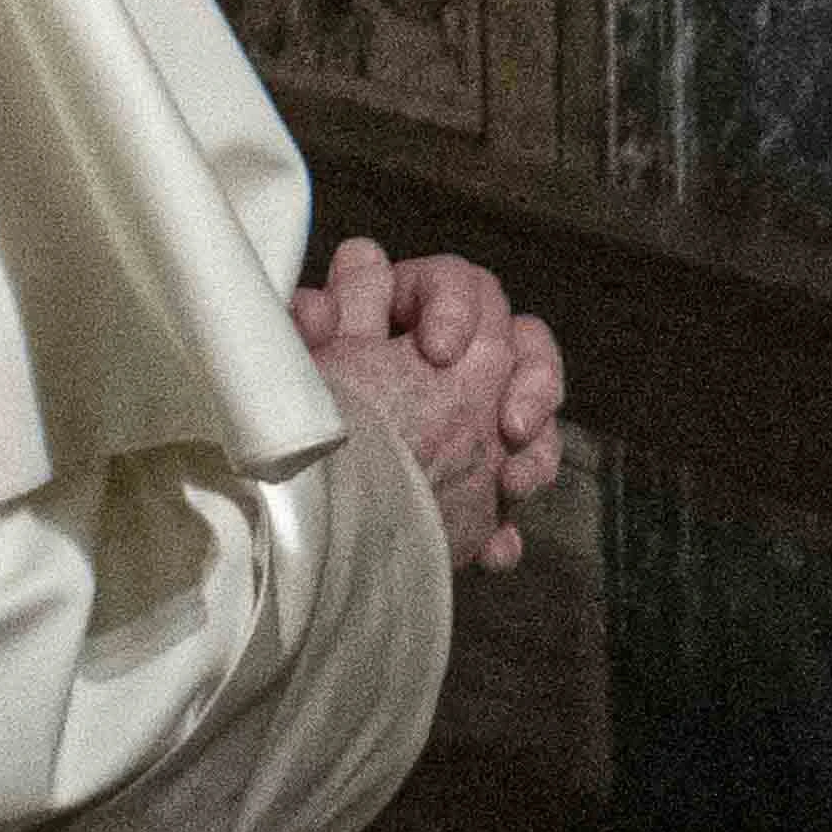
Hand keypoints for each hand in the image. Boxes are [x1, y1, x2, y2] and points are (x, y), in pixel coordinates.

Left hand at [300, 239, 565, 568]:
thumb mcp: (296, 374)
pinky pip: (517, 494)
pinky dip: (508, 523)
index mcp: (406, 318)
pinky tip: (494, 549)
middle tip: (509, 426)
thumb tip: (320, 307)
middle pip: (522, 342)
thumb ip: (310, 331)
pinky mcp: (479, 483)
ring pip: (536, 414)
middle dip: (531, 380)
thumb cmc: (293, 431)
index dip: (455, 305)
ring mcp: (476, 420)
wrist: (297, 519)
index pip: (454, 282)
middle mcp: (454, 363)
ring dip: (539, 450)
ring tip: (512, 485)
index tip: (439, 350)